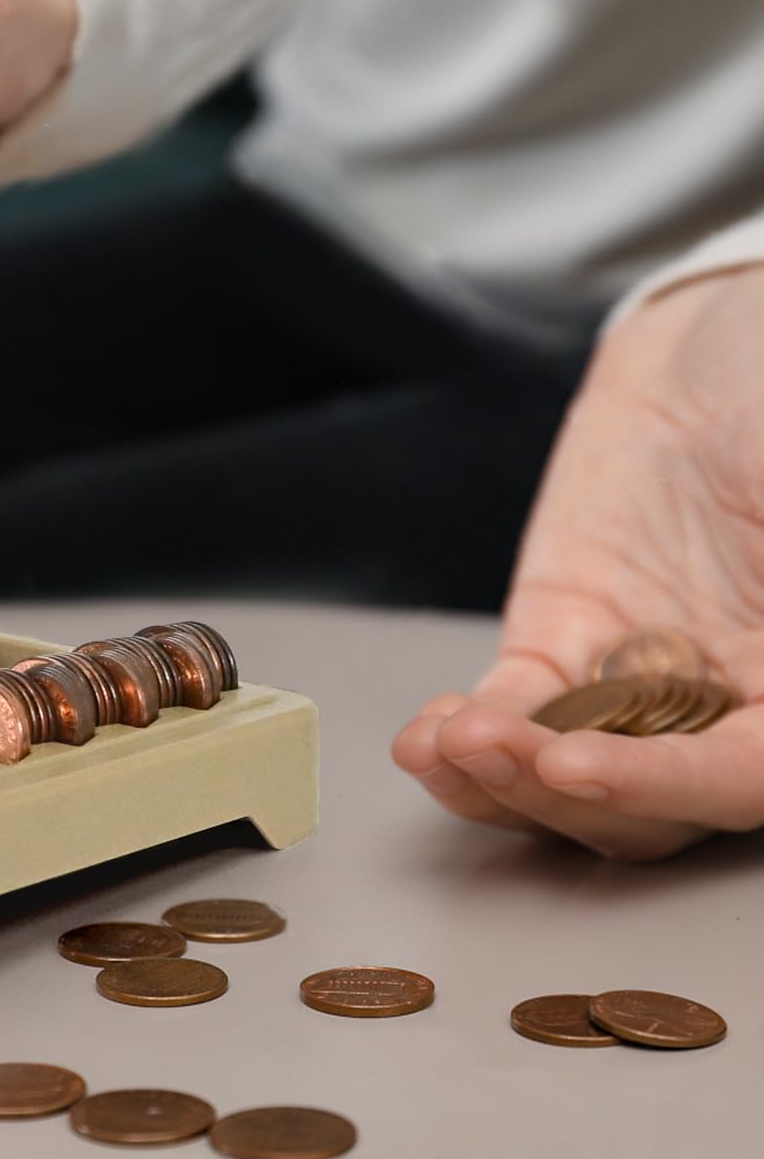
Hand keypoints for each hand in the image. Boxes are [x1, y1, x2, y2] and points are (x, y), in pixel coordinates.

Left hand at [393, 266, 763, 858]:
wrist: (716, 354)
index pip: (747, 778)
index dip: (669, 788)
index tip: (584, 768)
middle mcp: (732, 708)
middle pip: (649, 804)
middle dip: (564, 792)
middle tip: (504, 753)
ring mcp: (639, 686)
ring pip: (569, 776)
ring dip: (502, 778)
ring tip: (447, 747)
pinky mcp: (562, 648)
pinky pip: (516, 710)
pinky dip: (468, 729)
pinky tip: (426, 735)